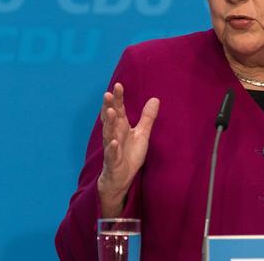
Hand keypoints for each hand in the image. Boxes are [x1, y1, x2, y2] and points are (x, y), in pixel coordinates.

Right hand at [97, 83, 159, 216]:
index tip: (119, 85)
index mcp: (121, 127)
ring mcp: (112, 148)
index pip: (119, 110)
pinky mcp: (112, 162)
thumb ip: (147, 117)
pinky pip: (111, 154)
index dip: (118, 98)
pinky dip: (112, 148)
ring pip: (109, 134)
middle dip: (109, 106)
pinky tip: (113, 142)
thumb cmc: (129, 154)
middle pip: (111, 119)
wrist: (121, 178)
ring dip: (109, 123)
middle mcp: (114, 135)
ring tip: (110, 112)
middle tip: (108, 93)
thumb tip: (155, 99)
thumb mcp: (142, 134)